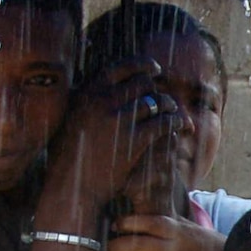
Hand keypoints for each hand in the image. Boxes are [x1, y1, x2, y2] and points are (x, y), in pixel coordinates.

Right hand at [50, 59, 184, 209]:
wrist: (72, 186)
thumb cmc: (70, 155)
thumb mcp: (72, 117)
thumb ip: (90, 99)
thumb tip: (107, 82)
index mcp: (87, 92)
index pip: (120, 67)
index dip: (142, 65)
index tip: (154, 70)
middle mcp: (102, 101)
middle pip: (143, 83)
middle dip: (158, 89)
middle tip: (167, 99)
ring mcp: (118, 120)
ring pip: (157, 102)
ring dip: (170, 107)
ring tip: (175, 114)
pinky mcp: (134, 140)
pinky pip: (163, 123)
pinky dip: (175, 122)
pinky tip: (179, 127)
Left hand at [108, 214, 222, 250]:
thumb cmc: (211, 248)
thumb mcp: (192, 228)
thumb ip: (169, 220)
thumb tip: (145, 209)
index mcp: (175, 230)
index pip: (142, 222)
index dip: (123, 224)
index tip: (113, 227)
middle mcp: (172, 249)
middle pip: (132, 246)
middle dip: (111, 249)